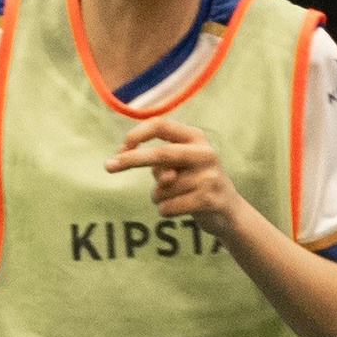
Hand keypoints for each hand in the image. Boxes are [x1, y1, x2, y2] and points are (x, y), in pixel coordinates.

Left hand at [105, 115, 239, 238]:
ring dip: (157, 197)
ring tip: (177, 197)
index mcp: (195, 137)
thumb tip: (157, 175)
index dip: (136, 135)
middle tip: (107, 166)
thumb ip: (161, 164)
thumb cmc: (194, 182)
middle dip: (130, 160)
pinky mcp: (208, 200)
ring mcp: (208, 177)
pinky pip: (168, 207)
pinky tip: (181, 209)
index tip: (120, 148)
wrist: (228, 211)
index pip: (160, 125)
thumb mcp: (177, 166)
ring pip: (161, 188)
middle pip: (159, 154)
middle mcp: (204, 153)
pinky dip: (165, 211)